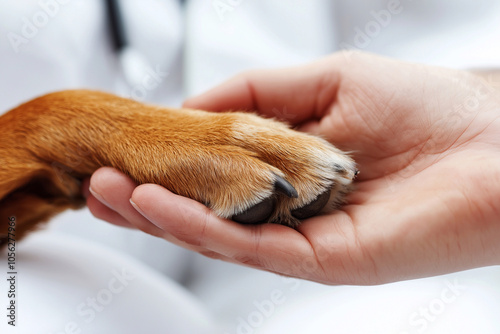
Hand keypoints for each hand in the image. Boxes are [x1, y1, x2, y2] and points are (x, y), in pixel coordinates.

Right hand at [87, 52, 499, 283]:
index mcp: (289, 163)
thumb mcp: (324, 79)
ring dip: (163, 214)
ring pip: (219, 232)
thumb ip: (257, 92)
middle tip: (100, 184)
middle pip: (207, 207)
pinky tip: (163, 207)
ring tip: (113, 195)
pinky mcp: (321, 258)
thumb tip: (196, 105)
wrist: (493, 144)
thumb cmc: (423, 106)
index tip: (127, 149)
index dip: (169, 160)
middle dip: (150, 197)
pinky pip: (251, 245)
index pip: (215, 168)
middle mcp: (289, 203)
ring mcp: (302, 234)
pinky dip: (204, 227)